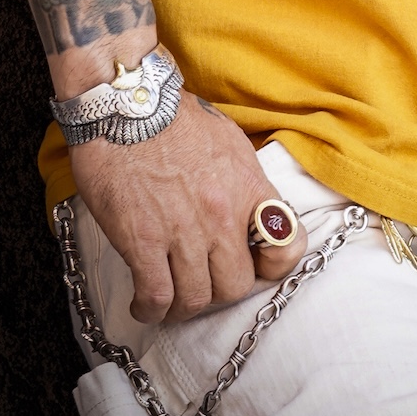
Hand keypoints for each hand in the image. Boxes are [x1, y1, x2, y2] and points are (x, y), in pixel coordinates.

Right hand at [69, 91, 307, 324]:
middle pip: (235, 286)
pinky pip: (157, 297)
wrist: (128, 105)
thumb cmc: (176, 120)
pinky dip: (151, 309)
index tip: (251, 266)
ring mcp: (183, 231)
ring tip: (170, 298)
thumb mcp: (230, 144)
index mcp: (249, 189)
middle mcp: (223, 215)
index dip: (271, 267)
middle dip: (218, 291)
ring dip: (182, 306)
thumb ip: (245, 184)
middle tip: (201, 282)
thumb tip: (251, 214)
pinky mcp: (143, 241)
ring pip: (196, 300)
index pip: (288, 247)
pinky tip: (145, 304)